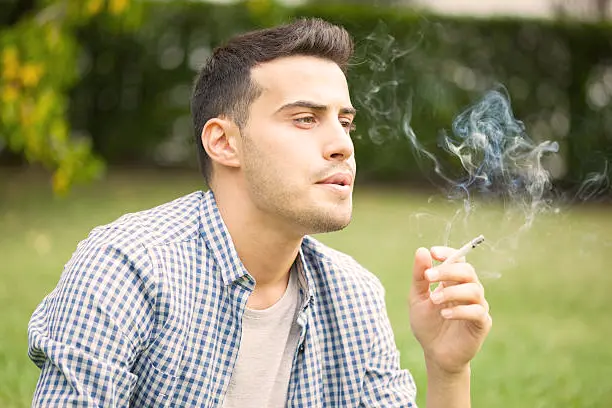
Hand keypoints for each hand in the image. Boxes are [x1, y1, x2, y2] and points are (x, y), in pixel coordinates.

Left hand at [409, 246, 491, 374]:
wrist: (434, 353)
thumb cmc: (427, 325)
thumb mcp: (417, 298)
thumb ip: (419, 277)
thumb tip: (422, 250)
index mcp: (454, 282)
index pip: (458, 260)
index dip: (448, 253)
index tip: (433, 252)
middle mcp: (468, 291)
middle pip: (467, 271)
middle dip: (448, 271)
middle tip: (429, 277)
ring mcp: (477, 306)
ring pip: (474, 289)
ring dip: (452, 292)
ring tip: (433, 300)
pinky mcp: (482, 323)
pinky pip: (477, 311)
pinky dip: (461, 310)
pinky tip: (445, 314)